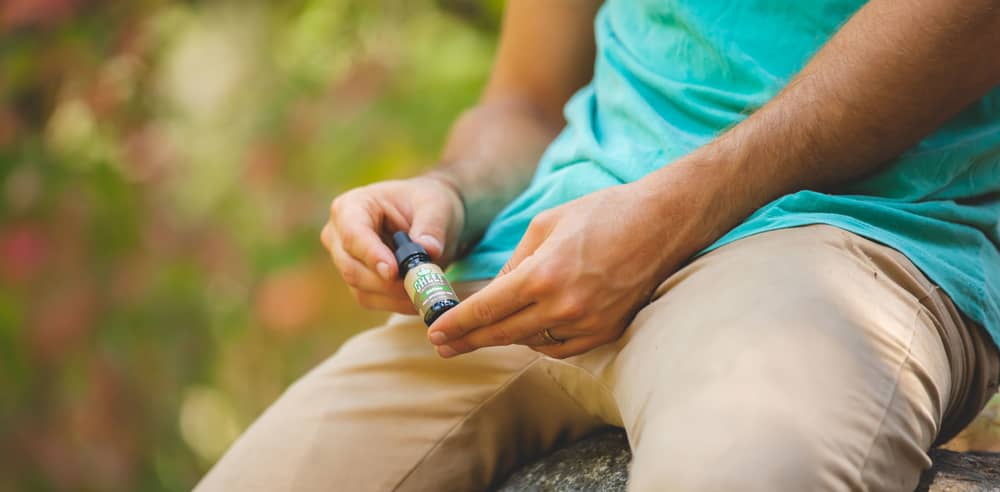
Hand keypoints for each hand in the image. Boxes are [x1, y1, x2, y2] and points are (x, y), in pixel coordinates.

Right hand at [321, 175, 463, 312]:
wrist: (429, 218)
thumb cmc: (427, 204)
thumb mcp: (436, 206)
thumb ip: (432, 226)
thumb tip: (428, 250)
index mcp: (352, 206)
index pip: (353, 235)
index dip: (371, 255)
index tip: (393, 272)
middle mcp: (339, 235)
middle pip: (352, 268)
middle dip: (386, 283)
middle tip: (418, 287)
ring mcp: (344, 261)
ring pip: (360, 289)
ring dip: (394, 296)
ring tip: (425, 292)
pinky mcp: (357, 282)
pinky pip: (371, 300)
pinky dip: (396, 303)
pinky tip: (419, 300)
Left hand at [425, 173, 715, 358]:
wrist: (662, 223)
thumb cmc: (602, 213)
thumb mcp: (546, 224)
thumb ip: (515, 262)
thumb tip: (493, 292)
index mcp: (543, 275)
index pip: (487, 310)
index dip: (457, 324)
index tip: (434, 333)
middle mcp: (564, 306)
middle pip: (503, 334)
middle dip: (468, 341)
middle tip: (442, 347)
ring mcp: (587, 323)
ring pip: (531, 343)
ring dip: (506, 337)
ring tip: (483, 333)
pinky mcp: (606, 331)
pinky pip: (561, 347)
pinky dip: (540, 340)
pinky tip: (527, 330)